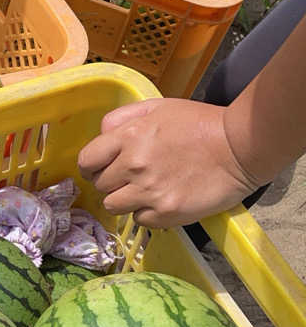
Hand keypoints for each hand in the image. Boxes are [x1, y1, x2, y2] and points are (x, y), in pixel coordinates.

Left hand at [77, 98, 258, 227]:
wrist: (239, 148)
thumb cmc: (200, 124)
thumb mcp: (158, 107)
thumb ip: (123, 118)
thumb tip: (102, 136)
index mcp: (128, 137)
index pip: (87, 161)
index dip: (92, 166)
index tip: (101, 168)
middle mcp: (134, 166)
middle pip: (100, 186)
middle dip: (112, 181)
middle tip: (133, 177)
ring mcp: (149, 192)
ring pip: (114, 206)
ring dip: (126, 200)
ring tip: (147, 190)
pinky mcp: (166, 213)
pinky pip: (140, 220)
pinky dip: (148, 213)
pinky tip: (164, 199)